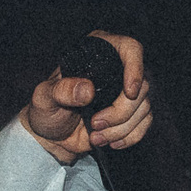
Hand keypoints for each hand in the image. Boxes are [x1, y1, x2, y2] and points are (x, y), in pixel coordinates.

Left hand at [21, 32, 153, 162]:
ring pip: (144, 107)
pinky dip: (130, 136)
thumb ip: (61, 91)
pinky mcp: (132, 114)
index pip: (130, 49)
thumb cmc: (47, 111)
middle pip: (142, 84)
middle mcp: (118, 69)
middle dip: (121, 111)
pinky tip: (112, 142)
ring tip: (96, 137)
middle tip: (96, 123)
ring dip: (121, 128)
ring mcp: (127, 92)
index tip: (129, 92)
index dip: (135, 69)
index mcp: (99, 53)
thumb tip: (86, 90)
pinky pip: (145, 123)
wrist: (52, 138)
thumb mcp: (44, 98)